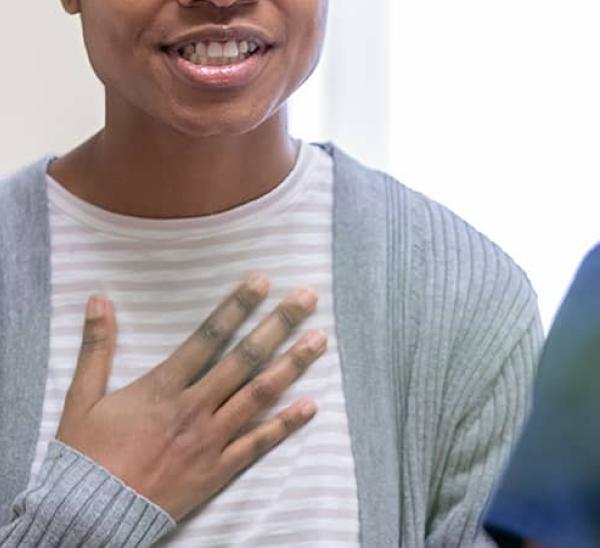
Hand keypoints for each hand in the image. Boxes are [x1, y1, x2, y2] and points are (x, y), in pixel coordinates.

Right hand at [55, 275, 326, 519]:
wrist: (86, 518)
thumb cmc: (84, 457)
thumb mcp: (81, 399)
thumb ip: (96, 347)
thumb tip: (98, 299)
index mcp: (163, 388)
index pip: (208, 337)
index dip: (237, 306)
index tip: (262, 280)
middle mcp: (192, 409)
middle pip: (244, 359)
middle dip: (278, 325)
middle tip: (306, 298)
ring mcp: (208, 440)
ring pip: (259, 395)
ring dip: (292, 365)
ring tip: (319, 340)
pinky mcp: (217, 470)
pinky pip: (258, 444)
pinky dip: (286, 424)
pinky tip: (311, 405)